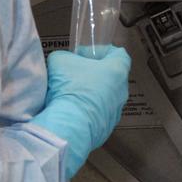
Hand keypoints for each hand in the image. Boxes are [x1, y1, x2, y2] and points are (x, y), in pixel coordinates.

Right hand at [36, 47, 130, 178]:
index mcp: (117, 71)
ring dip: (91, 95)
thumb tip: (64, 63)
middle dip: (93, 75)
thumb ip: (65, 57)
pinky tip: (71, 112)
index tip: (86, 55)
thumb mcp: (60, 60)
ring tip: (71, 96)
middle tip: (75, 75)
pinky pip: (97, 116)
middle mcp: (121, 92)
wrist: (70, 126)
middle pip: (110, 77)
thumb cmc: (70, 88)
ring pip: (104, 98)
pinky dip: (87, 112)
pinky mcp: (106, 130)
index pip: (119, 54)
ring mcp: (116, 113)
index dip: (102, 51)